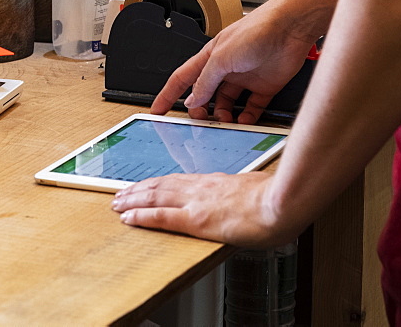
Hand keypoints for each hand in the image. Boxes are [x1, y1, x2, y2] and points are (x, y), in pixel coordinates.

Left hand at [111, 172, 298, 248]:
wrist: (284, 200)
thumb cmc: (279, 197)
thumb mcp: (259, 189)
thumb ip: (246, 192)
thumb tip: (249, 197)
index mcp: (215, 183)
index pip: (178, 181)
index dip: (157, 183)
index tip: (144, 185)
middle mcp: (201, 188)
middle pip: (160, 186)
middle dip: (137, 190)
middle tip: (119, 193)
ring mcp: (196, 203)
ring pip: (155, 197)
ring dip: (132, 200)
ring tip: (117, 203)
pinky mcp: (196, 220)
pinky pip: (161, 217)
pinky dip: (142, 217)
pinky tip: (128, 218)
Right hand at [151, 7, 314, 123]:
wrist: (290, 28)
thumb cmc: (256, 32)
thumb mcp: (220, 58)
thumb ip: (205, 81)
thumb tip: (192, 99)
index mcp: (210, 58)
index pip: (182, 79)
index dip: (168, 95)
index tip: (158, 110)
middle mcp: (226, 68)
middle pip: (205, 95)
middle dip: (199, 110)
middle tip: (200, 122)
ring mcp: (245, 78)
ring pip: (227, 104)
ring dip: (224, 116)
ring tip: (225, 121)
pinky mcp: (265, 86)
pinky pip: (252, 108)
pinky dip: (247, 117)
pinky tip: (244, 120)